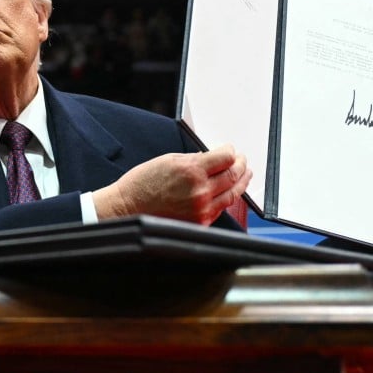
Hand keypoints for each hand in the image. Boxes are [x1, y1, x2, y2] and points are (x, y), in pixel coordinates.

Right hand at [93, 144, 251, 224]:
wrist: (127, 209)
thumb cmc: (142, 184)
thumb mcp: (168, 161)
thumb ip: (194, 159)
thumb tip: (211, 159)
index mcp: (191, 171)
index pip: (227, 157)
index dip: (231, 151)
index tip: (230, 150)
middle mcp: (200, 191)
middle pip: (234, 175)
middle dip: (240, 164)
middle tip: (242, 161)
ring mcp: (201, 209)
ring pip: (233, 194)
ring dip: (242, 182)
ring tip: (245, 175)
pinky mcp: (200, 222)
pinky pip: (221, 208)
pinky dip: (228, 198)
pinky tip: (230, 192)